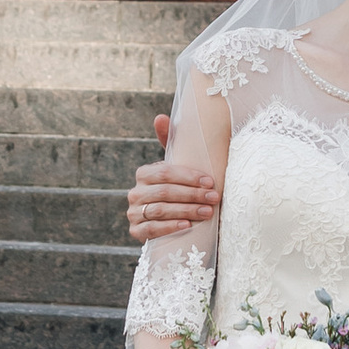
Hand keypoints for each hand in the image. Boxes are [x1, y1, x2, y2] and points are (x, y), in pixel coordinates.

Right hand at [130, 112, 220, 244]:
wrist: (170, 220)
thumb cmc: (178, 189)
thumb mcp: (177, 169)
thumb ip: (171, 143)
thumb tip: (160, 117)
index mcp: (144, 173)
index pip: (165, 172)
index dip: (189, 177)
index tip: (211, 181)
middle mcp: (135, 192)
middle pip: (164, 192)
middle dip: (192, 195)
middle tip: (214, 198)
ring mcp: (134, 213)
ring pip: (159, 210)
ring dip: (186, 211)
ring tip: (207, 212)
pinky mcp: (136, 231)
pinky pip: (151, 229)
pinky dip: (170, 227)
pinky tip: (187, 226)